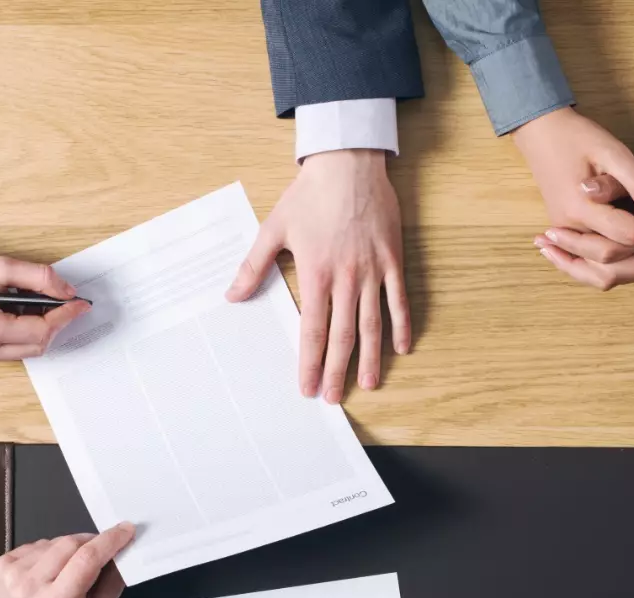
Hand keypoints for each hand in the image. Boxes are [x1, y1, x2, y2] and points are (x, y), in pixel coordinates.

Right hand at [0, 241, 90, 363]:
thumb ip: (35, 276)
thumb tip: (65, 290)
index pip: (41, 330)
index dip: (65, 316)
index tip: (80, 302)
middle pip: (36, 346)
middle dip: (55, 324)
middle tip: (64, 301)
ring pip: (24, 350)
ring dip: (38, 328)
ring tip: (39, 301)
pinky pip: (8, 348)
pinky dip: (22, 331)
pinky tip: (19, 309)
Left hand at [0, 523, 134, 597]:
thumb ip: (113, 581)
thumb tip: (121, 549)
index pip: (87, 559)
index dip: (109, 540)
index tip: (125, 530)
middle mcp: (30, 586)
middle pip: (69, 543)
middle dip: (90, 541)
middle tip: (100, 549)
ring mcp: (11, 573)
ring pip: (52, 541)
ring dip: (68, 548)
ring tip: (69, 568)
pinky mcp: (0, 565)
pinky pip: (35, 545)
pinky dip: (48, 551)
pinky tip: (49, 569)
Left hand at [226, 149, 409, 402]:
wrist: (347, 163)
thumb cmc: (309, 195)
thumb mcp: (274, 228)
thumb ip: (254, 266)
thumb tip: (233, 295)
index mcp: (316, 273)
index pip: (312, 329)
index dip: (309, 362)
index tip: (306, 386)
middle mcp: (347, 278)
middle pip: (342, 335)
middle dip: (336, 370)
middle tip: (332, 398)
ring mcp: (373, 270)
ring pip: (372, 324)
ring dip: (370, 357)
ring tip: (368, 384)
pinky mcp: (392, 259)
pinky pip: (398, 299)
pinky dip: (401, 325)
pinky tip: (401, 348)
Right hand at [512, 107, 633, 289]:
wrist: (540, 133)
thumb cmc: (576, 136)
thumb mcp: (612, 150)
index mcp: (581, 208)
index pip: (628, 234)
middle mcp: (569, 228)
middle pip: (611, 264)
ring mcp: (564, 232)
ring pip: (596, 272)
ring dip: (629, 274)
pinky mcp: (564, 231)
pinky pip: (588, 263)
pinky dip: (611, 269)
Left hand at [542, 128, 633, 285]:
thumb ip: (617, 182)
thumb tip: (584, 189)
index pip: (607, 254)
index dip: (574, 245)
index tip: (548, 233)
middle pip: (605, 275)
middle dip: (570, 262)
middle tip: (542, 244)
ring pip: (609, 276)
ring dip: (578, 266)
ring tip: (547, 248)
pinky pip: (616, 266)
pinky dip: (590, 260)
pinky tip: (567, 246)